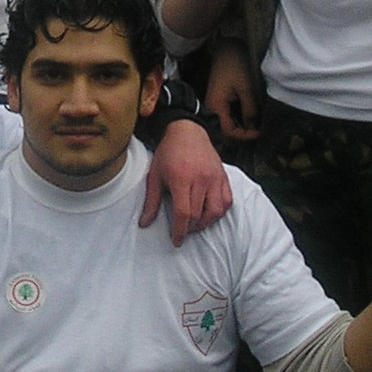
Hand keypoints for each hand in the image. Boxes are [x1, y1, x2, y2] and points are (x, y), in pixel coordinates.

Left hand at [140, 118, 232, 245]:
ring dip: (206, 222)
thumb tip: (144, 224)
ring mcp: (214, 178)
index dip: (179, 231)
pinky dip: (219, 211)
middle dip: (190, 228)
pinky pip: (227, 201)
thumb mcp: (154, 175)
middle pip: (198, 215)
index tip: (176, 241)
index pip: (183, 213)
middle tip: (182, 229)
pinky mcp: (223, 176)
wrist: (187, 131)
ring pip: (216, 211)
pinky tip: (209, 211)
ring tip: (195, 222)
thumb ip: (151, 201)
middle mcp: (200, 179)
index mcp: (181, 179)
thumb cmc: (168, 153)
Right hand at [204, 41, 258, 142]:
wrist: (227, 48)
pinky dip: (238, 121)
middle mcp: (211, 108)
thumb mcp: (246, 88)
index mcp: (215, 106)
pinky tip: (249, 119)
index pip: (228, 132)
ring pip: (226, 126)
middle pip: (225, 132)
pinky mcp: (219, 101)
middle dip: (242, 136)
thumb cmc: (235, 65)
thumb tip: (253, 128)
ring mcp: (214, 105)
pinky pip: (227, 117)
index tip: (259, 133)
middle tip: (258, 133)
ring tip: (255, 127)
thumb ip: (249, 110)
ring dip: (240, 129)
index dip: (244, 136)